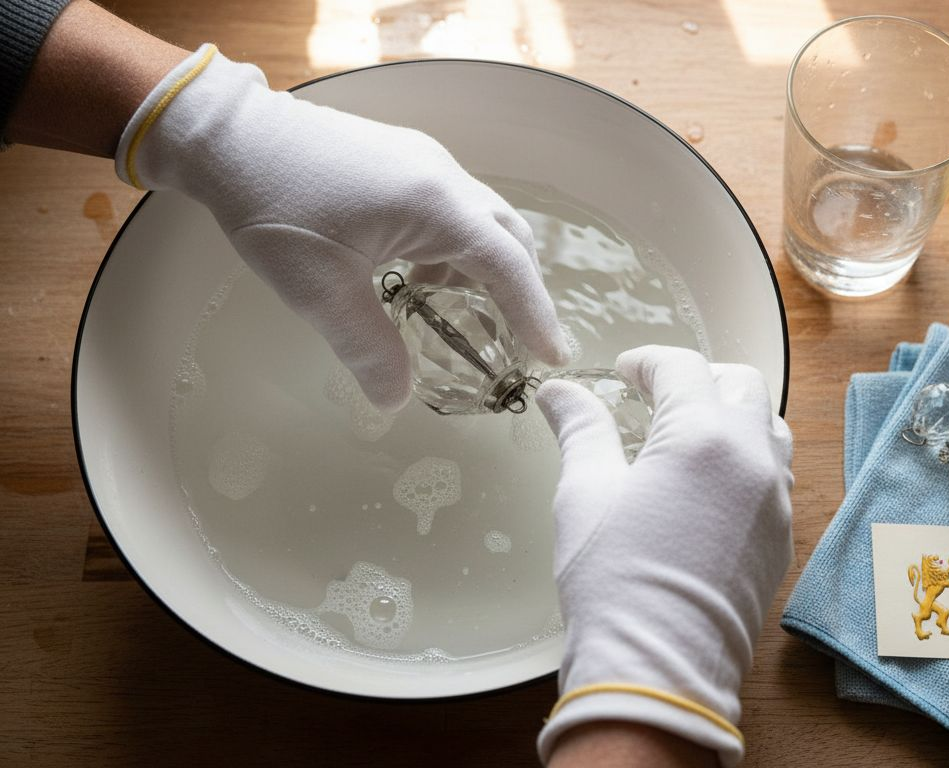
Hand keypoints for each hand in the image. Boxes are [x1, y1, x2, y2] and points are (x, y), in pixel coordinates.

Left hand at [114, 45, 568, 409]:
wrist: (228, 135)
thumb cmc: (271, 205)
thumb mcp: (318, 291)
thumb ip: (367, 348)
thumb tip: (395, 400)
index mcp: (434, 206)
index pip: (508, 265)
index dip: (536, 313)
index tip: (553, 353)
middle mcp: (443, 177)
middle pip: (508, 238)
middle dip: (522, 290)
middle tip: (523, 340)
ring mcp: (424, 161)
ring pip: (482, 220)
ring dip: (488, 268)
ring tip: (472, 314)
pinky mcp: (404, 158)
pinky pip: (454, 207)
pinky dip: (458, 248)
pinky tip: (425, 275)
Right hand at [534, 346, 793, 766]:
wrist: (659, 667)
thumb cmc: (613, 581)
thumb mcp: (584, 493)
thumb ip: (581, 430)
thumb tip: (560, 392)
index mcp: (701, 435)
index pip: (682, 367)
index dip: (647, 362)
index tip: (623, 373)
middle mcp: (751, 457)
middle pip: (739, 384)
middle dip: (698, 379)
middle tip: (657, 397)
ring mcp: (775, 499)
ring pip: (768, 427)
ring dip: (732, 415)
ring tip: (689, 436)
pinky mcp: (782, 537)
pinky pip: (776, 475)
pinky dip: (748, 460)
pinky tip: (710, 485)